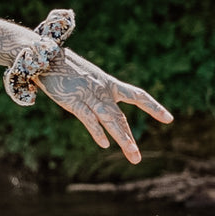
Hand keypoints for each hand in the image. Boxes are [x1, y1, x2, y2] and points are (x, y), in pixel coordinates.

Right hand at [36, 49, 172, 163]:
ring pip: (110, 120)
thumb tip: (100, 100)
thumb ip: (95, 89)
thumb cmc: (64, 67)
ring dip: (122, 138)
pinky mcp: (73, 101)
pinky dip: (97, 131)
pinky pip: (88, 118)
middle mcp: (103, 91)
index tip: (169, 119)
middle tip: (137, 158)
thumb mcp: (86, 77)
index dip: (153, 107)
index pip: (137, 95)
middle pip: (121, 117)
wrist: (45, 57)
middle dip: (129, 138)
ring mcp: (89, 96)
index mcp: (109, 83)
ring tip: (132, 154)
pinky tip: (105, 143)